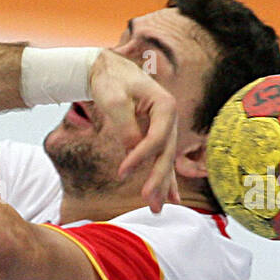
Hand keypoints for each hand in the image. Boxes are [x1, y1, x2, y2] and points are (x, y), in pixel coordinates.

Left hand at [88, 49, 180, 212]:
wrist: (109, 70)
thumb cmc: (110, 81)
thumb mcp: (115, 101)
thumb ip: (126, 126)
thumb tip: (132, 151)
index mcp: (165, 105)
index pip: (156, 138)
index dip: (141, 157)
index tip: (122, 173)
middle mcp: (170, 118)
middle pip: (166, 153)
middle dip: (158, 179)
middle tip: (150, 202)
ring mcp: (165, 128)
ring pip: (165, 160)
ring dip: (162, 185)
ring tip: (157, 209)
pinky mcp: (156, 136)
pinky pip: (162, 160)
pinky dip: (165, 179)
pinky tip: (170, 199)